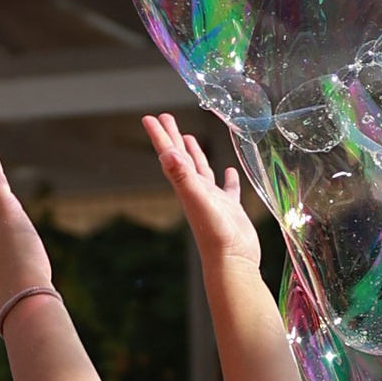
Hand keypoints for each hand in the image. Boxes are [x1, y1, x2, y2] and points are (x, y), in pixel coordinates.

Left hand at [144, 112, 260, 274]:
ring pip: (201, 171)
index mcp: (186, 187)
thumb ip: (182, 177)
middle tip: (165, 117)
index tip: (149, 117)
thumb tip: (165, 153)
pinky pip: (227, 189)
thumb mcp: (198, 199)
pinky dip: (227, 179)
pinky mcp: (230, 209)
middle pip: (181, 158)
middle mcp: (196, 191)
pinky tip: (229, 170)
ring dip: (194, 154)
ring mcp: (212, 200)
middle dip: (173, 137)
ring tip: (190, 137)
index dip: (160, 136)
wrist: (232, 263)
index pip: (170, 155)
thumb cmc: (215, 234)